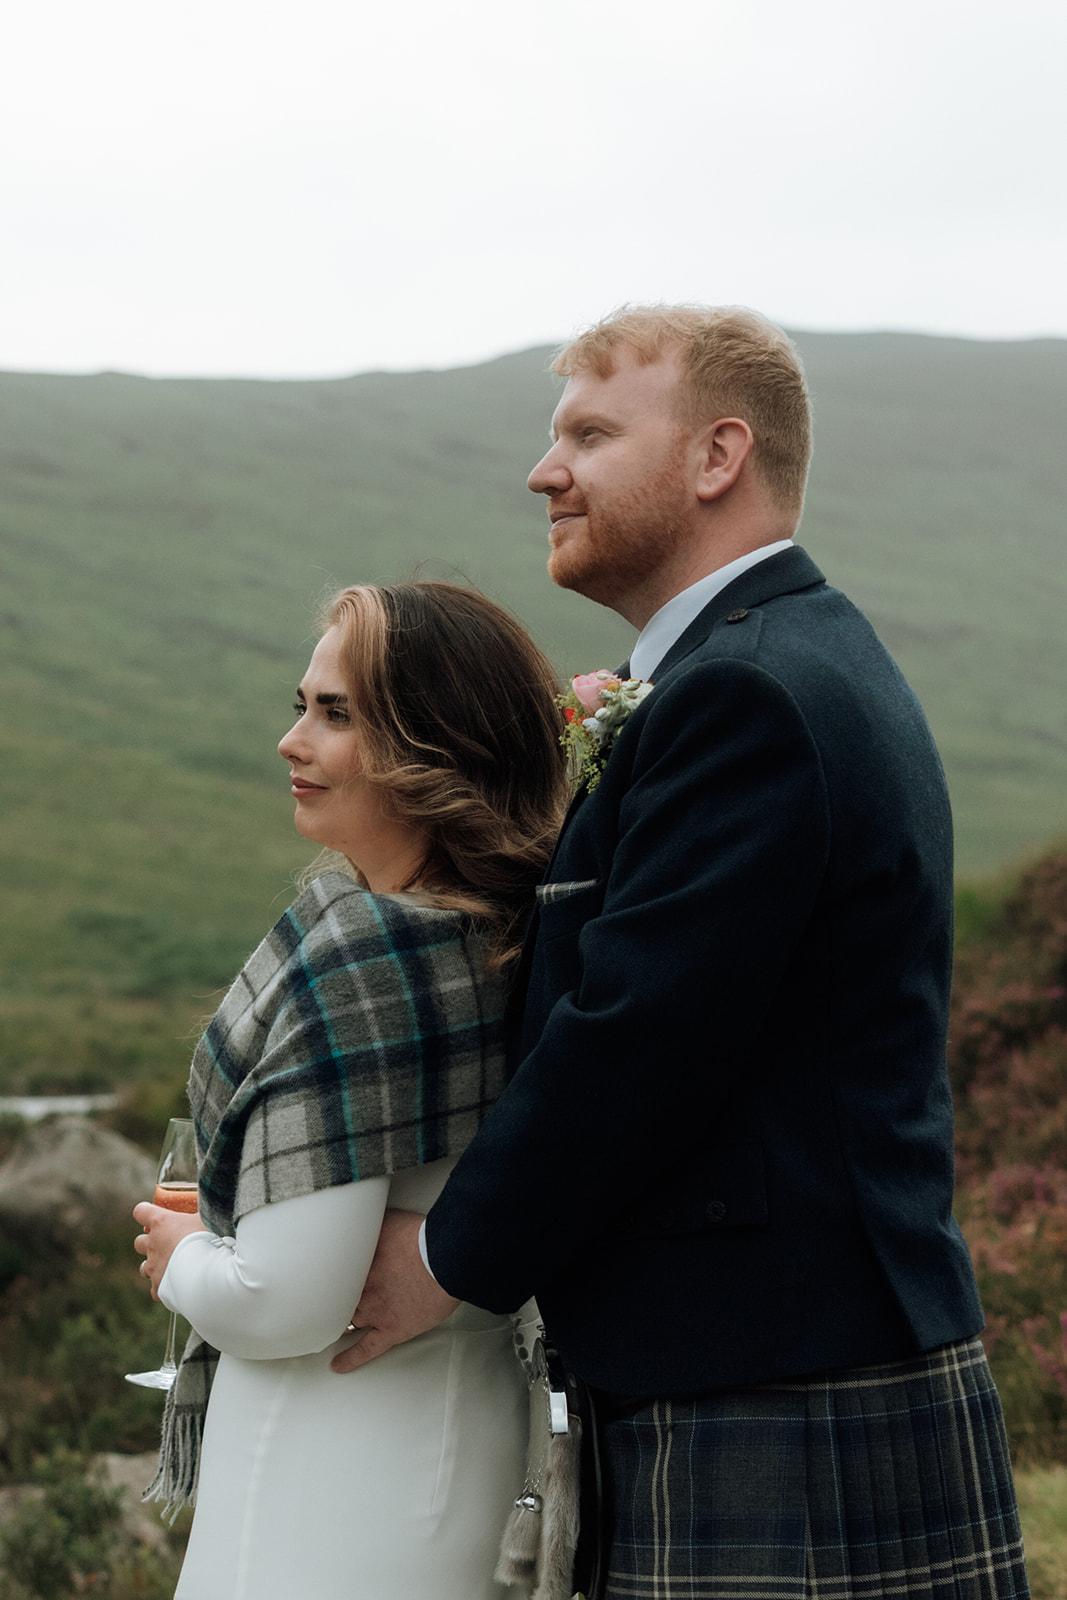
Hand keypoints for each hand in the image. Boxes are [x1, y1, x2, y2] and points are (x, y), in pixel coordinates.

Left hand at [133, 1201, 208, 1299]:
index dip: (145, 1212)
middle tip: (168, 1244)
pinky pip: (155, 1288)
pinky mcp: (158, 1286)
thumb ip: (202, 1211)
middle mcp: (152, 1244)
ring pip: (144, 1267)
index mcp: (161, 1222)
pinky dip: (164, 1286)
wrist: (208, 1270)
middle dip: (150, 1243)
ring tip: (173, 1266)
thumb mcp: (208, 1217)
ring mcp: (153, 1267)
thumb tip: (210, 1202)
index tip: (155, 1214)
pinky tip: (177, 1285)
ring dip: (155, 1265)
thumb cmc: (209, 1238)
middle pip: (139, 1242)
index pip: (141, 1212)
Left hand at [331, 1209, 458, 1373]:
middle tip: (316, 1303)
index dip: (325, 1276)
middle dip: (330, 1299)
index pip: (335, 1272)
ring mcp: (375, 1312)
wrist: (445, 1261)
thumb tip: (359, 1212)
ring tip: (324, 1328)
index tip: (316, 1277)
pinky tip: (338, 1365)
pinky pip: (366, 1349)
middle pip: (339, 1298)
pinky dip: (351, 1359)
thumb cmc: (423, 1239)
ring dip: (337, 1323)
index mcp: (361, 1264)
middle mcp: (363, 1290)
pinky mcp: (392, 1330)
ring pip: (348, 1321)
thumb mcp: (391, 1220)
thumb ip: (373, 1221)